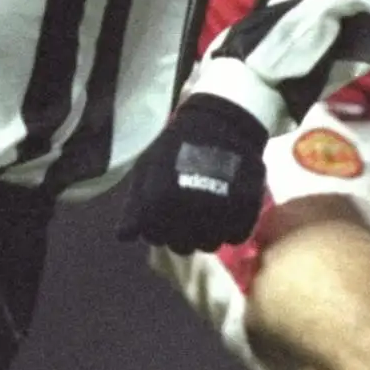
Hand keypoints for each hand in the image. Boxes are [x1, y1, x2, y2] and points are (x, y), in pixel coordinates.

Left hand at [116, 95, 269, 252]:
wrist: (221, 123)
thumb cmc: (176, 146)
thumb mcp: (146, 169)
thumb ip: (134, 205)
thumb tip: (124, 237)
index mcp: (159, 203)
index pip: (154, 237)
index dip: (158, 227)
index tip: (165, 212)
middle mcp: (187, 215)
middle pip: (182, 246)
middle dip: (182, 233)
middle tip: (189, 212)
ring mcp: (218, 216)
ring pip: (209, 244)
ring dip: (208, 233)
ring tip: (210, 210)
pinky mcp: (245, 213)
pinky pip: (235, 236)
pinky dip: (232, 227)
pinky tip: (228, 209)